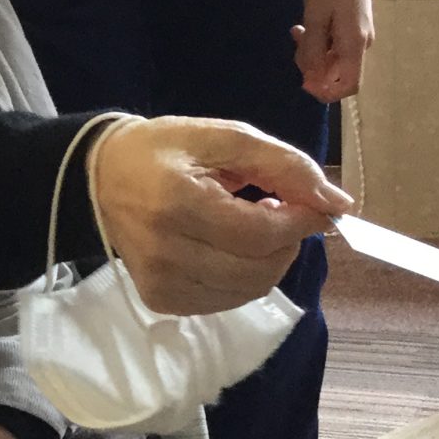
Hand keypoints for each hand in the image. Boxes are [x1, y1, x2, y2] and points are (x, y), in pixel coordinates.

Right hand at [90, 116, 349, 314]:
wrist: (100, 177)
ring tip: (252, 228)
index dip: (302, 222)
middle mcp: (164, 252)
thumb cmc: (164, 151)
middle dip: (288, 242)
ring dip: (269, 261)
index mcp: (176, 203)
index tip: (315, 203)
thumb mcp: (224, 138)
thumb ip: (285, 165)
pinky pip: (226, 301)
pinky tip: (229, 249)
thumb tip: (338, 204)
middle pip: (259, 270)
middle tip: (281, 212)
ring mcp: (160, 283)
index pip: (261, 234)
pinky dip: (244, 277)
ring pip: (248, 290)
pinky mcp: (160, 300)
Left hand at [293, 0, 373, 102]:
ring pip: (333, 57)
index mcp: (355, 43)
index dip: (326, 91)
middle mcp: (362, 42)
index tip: (303, 81)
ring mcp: (359, 32)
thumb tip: (312, 79)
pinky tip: (304, 25)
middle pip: (337, 72)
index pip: (348, 86)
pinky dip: (318, 40)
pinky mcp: (354, 23)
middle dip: (312, 66)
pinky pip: (335, 43)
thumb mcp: (315, 16)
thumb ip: (313, 50)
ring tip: (298, 29)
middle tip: (296, 41)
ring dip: (312, 51)